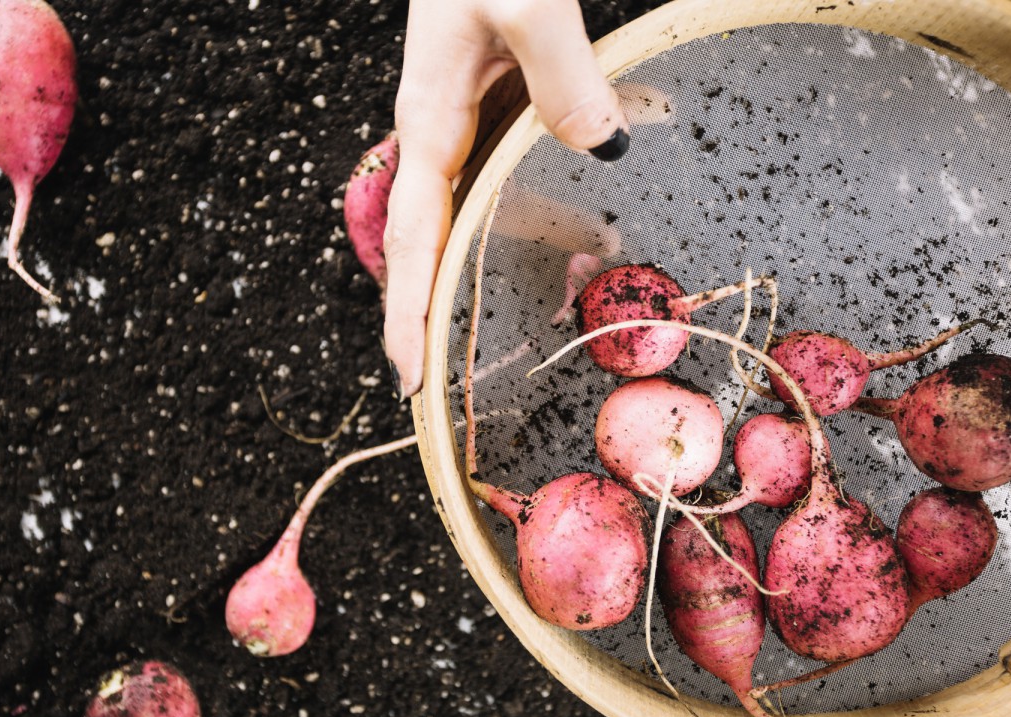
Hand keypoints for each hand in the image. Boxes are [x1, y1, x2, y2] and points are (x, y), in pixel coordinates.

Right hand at [383, 0, 629, 399]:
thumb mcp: (526, 1)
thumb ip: (563, 76)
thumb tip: (602, 149)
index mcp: (431, 117)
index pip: (414, 240)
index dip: (408, 314)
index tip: (409, 382)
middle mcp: (440, 127)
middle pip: (423, 242)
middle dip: (423, 313)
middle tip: (433, 384)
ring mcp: (463, 115)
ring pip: (457, 216)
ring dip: (461, 275)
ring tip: (475, 334)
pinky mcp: (492, 98)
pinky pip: (493, 178)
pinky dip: (504, 222)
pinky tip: (533, 239)